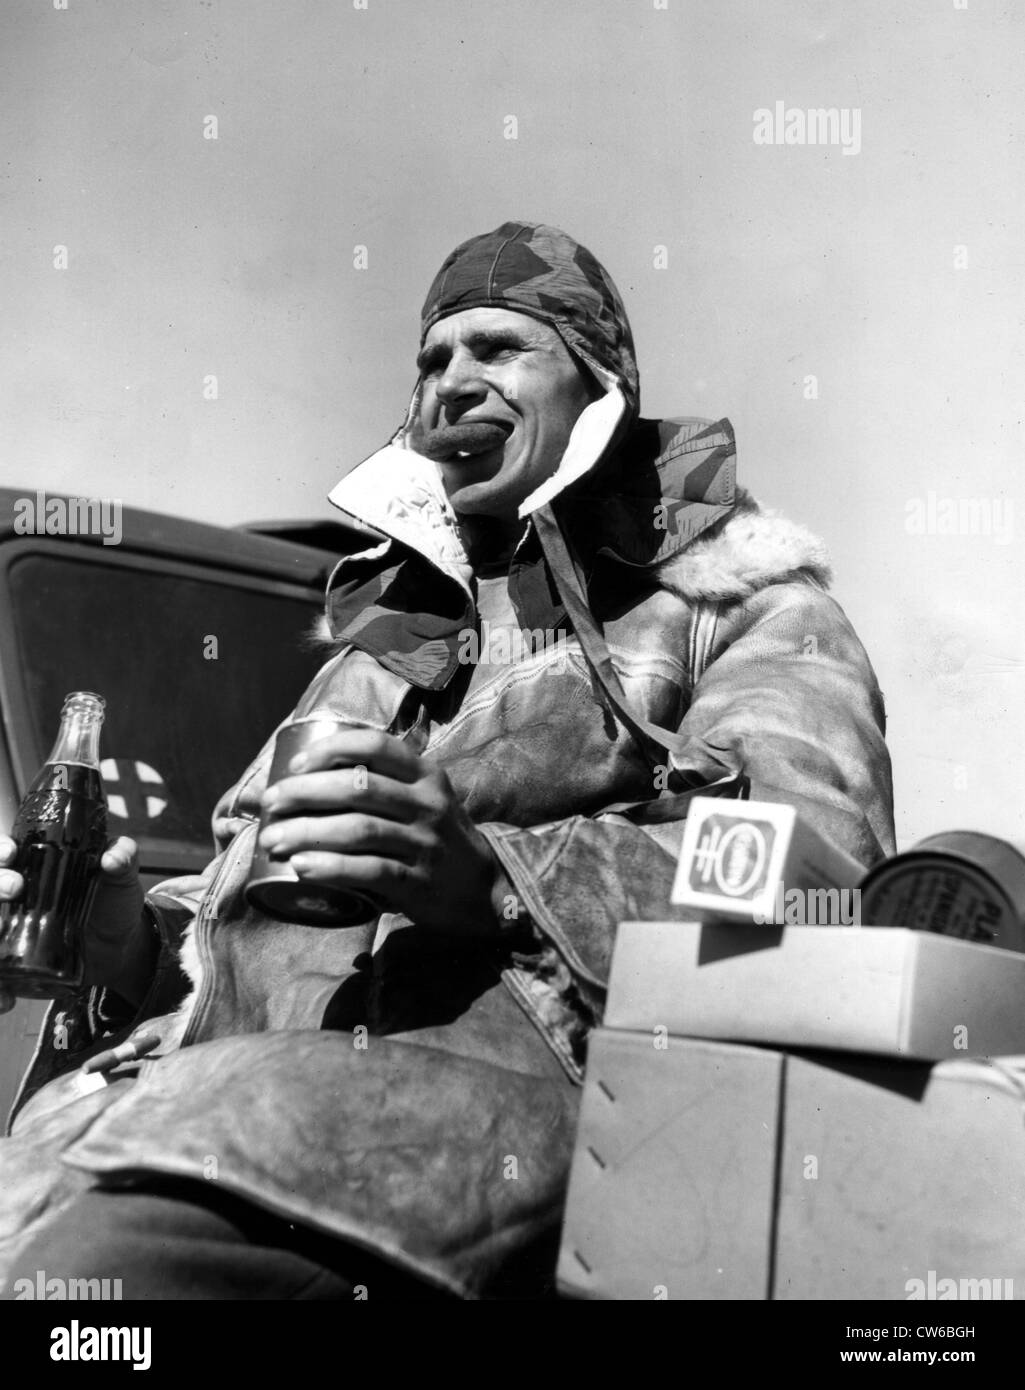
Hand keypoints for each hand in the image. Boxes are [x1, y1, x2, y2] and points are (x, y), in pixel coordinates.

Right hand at [0, 835, 153, 1007]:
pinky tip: (6, 1000)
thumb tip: (113, 857)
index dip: (1, 848)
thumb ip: (122, 857)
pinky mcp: (9, 963)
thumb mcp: (120, 876)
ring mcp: (6, 929)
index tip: (12, 854)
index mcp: (32, 865)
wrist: (117, 946)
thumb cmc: (111, 901)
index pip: (4, 851)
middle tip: (15, 889)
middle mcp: (11, 896)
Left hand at [258, 730, 504, 935]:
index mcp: (424, 775)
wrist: (483, 887)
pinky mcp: (419, 882)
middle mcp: (427, 803)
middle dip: (305, 793)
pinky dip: (332, 868)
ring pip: (359, 830)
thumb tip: (298, 782)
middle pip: (358, 788)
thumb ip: (374, 788)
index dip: (331, 750)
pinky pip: (370, 871)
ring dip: (308, 833)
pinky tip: (302, 867)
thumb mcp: (418, 800)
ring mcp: (425, 843)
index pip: (376, 746)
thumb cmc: (432, 837)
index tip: (295, 765)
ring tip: (273, 840)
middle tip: (270, 805)